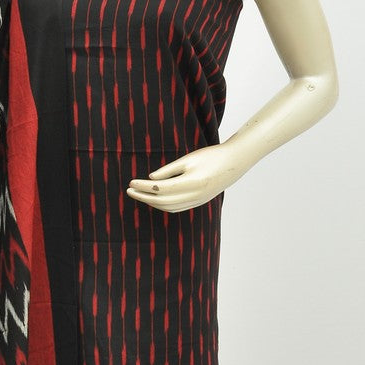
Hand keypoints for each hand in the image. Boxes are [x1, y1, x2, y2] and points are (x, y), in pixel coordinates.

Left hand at [126, 142, 247, 211]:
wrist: (235, 163)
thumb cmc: (211, 156)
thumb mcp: (188, 159)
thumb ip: (169, 170)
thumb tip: (151, 179)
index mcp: (191, 183)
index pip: (160, 189)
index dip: (143, 187)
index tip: (131, 183)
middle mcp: (194, 196)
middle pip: (162, 201)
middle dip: (143, 197)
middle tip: (129, 191)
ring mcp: (197, 201)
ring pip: (169, 208)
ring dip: (152, 203)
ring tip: (139, 194)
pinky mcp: (199, 202)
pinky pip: (177, 208)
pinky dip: (163, 205)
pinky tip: (154, 199)